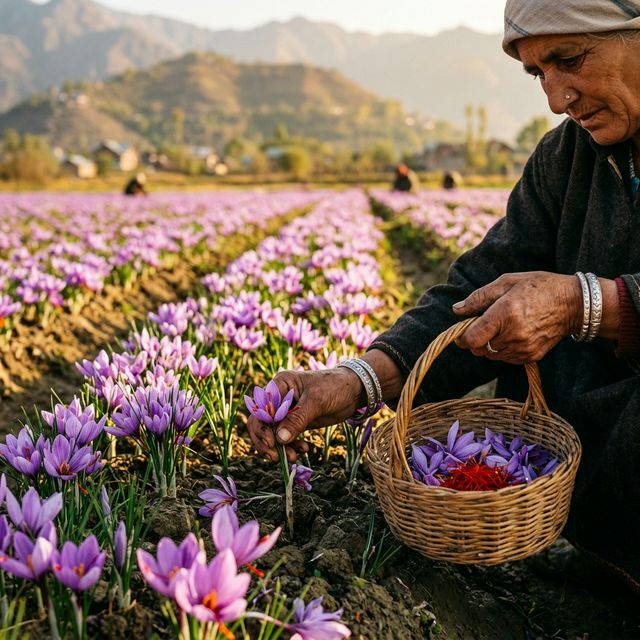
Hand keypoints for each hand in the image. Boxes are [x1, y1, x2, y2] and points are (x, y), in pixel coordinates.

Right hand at [247, 367, 363, 462]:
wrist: (354, 391)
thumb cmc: (334, 387)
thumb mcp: (316, 401)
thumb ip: (297, 419)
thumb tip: (279, 439)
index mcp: (280, 385)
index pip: (261, 408)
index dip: (262, 427)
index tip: (271, 443)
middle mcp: (279, 398)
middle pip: (262, 423)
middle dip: (267, 441)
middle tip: (275, 457)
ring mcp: (286, 411)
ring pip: (273, 433)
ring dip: (280, 447)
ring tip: (293, 458)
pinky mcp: (296, 422)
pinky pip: (286, 437)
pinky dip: (291, 446)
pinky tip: (303, 450)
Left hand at [452, 271, 582, 363]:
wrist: (574, 303)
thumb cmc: (539, 287)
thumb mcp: (507, 282)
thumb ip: (479, 297)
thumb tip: (457, 309)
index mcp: (505, 314)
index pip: (472, 339)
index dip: (462, 337)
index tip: (462, 331)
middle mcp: (513, 334)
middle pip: (479, 348)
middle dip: (477, 338)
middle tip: (486, 323)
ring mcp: (524, 348)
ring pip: (492, 355)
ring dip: (490, 344)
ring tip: (502, 327)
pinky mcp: (532, 356)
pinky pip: (507, 359)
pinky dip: (503, 350)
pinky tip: (513, 334)